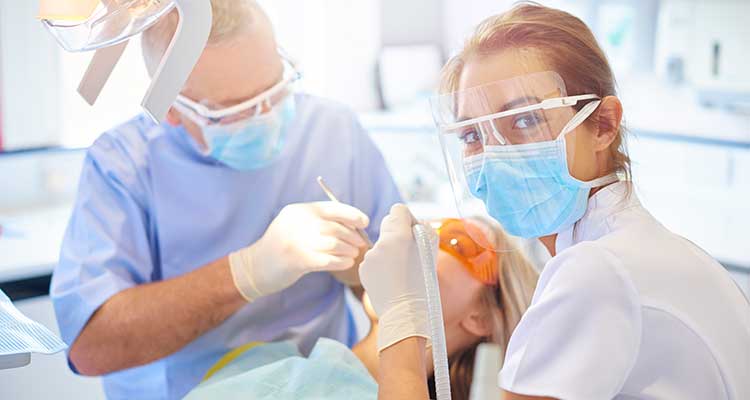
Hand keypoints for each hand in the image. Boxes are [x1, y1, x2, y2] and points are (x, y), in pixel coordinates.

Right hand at [229, 201, 368, 300]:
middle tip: (360, 244)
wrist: (255, 266)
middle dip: (352, 236)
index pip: (332, 207)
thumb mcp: (296, 225)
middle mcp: (298, 223)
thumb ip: (319, 221)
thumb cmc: (282, 246)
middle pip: (335, 227)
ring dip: (348, 250)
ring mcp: (296, 241)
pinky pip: (328, 260)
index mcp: (299, 210)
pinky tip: (347, 263)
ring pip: (334, 243)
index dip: (352, 214)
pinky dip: (341, 262)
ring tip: (353, 254)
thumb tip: (354, 224)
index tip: (364, 222)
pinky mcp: (297, 260)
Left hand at [359, 204, 431, 352]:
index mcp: (398, 237)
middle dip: (398, 233)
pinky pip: (374, 259)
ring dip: (390, 251)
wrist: (406, 313)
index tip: (413, 230)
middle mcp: (380, 243)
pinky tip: (391, 279)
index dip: (407, 218)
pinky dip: (381, 265)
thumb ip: (422, 230)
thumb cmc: (423, 284)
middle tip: (409, 250)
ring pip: (381, 243)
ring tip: (402, 271)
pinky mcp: (363, 269)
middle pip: (387, 224)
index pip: (398, 210)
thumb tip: (413, 224)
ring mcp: (369, 257)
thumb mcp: (431, 252)